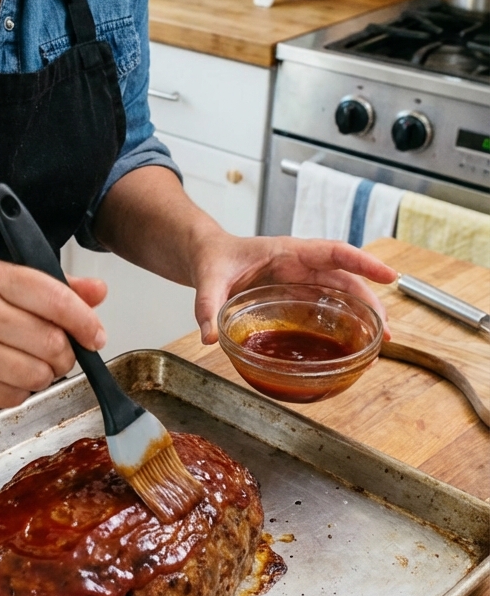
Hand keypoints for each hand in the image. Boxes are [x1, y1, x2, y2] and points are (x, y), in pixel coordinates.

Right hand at [0, 258, 106, 408]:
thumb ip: (52, 287)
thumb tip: (98, 292)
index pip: (54, 299)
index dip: (84, 321)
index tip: (95, 335)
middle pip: (51, 343)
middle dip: (66, 354)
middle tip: (59, 354)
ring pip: (36, 375)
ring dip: (43, 375)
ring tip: (27, 364)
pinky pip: (13, 398)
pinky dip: (18, 392)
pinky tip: (2, 375)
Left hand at [192, 234, 396, 343]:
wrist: (207, 256)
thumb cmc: (213, 258)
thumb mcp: (208, 278)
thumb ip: (207, 304)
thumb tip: (209, 336)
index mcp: (287, 252)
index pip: (332, 252)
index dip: (362, 262)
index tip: (389, 275)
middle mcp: (300, 265)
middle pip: (345, 278)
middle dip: (370, 301)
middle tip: (386, 332)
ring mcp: (300, 280)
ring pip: (341, 294)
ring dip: (362, 315)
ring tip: (379, 343)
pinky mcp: (296, 295)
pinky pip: (326, 306)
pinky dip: (343, 322)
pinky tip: (352, 344)